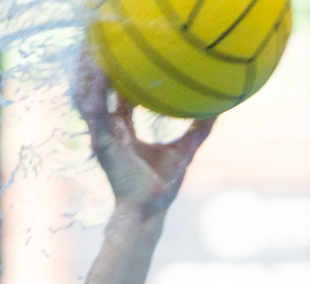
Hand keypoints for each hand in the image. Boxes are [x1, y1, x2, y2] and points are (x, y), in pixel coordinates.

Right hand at [72, 49, 213, 214]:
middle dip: (97, 69)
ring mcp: (103, 137)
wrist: (149, 212)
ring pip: (89, 97)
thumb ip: (198, 130)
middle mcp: (110, 131)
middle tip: (105, 46)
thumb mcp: (184, 152)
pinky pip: (94, 112)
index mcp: (124, 131)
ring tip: (94, 51)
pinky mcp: (102, 144)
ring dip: (89, 74)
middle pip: (98, 92)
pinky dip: (95, 92)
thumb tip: (219, 112)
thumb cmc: (161, 187)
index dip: (121, 78)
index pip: (119, 98)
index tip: (130, 58)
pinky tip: (99, 72)